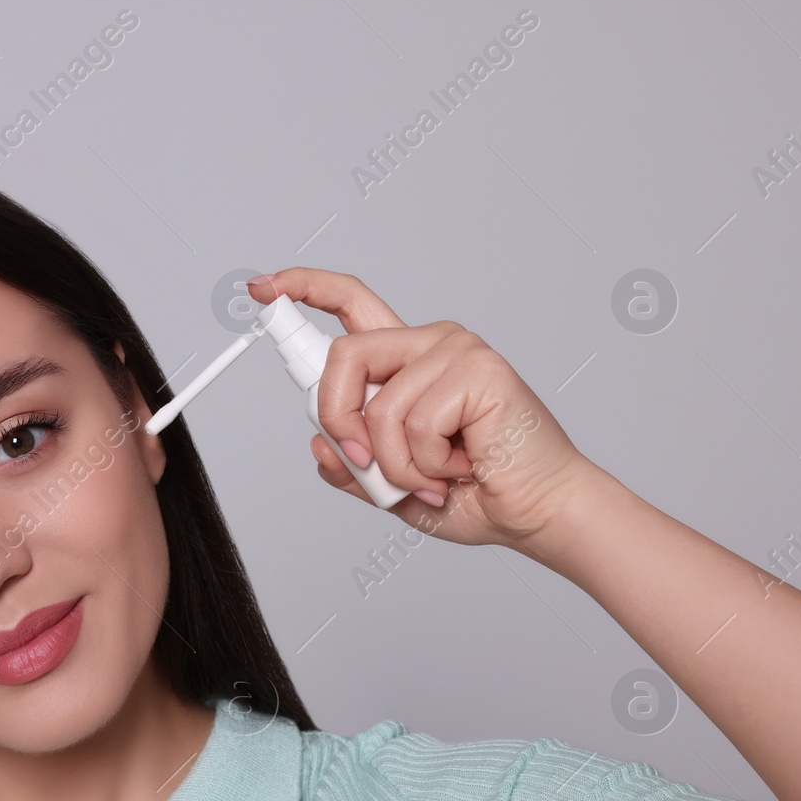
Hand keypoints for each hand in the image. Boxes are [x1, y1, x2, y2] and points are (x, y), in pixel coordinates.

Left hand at [247, 267, 600, 551]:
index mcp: (407, 363)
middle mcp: (430, 344)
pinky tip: (459, 466)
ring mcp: (456, 351)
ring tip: (435, 475)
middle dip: (338, 419)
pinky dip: (425, 463)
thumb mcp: (392, 487)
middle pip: (343, 355)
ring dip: (396, 463)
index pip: (349, 307)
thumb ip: (353, 467)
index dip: (303, 289)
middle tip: (367, 463)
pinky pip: (413, 422)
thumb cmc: (479, 494)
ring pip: (377, 405)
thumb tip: (318, 443)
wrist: (537, 513)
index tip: (262, 288)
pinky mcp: (478, 370)